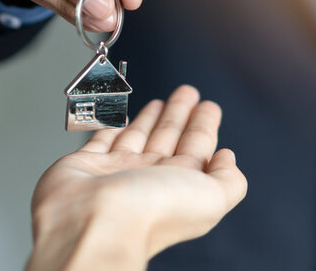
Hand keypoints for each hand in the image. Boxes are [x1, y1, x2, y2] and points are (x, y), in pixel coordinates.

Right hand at [27, 86, 247, 270]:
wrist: (96, 222)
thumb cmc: (152, 212)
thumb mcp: (212, 197)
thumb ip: (229, 179)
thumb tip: (227, 158)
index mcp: (180, 185)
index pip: (197, 148)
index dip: (204, 125)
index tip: (209, 106)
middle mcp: (150, 179)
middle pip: (169, 138)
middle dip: (180, 115)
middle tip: (187, 92)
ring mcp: (118, 172)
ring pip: (138, 137)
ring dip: (151, 118)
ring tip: (160, 100)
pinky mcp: (86, 164)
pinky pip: (101, 140)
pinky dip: (111, 127)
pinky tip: (120, 117)